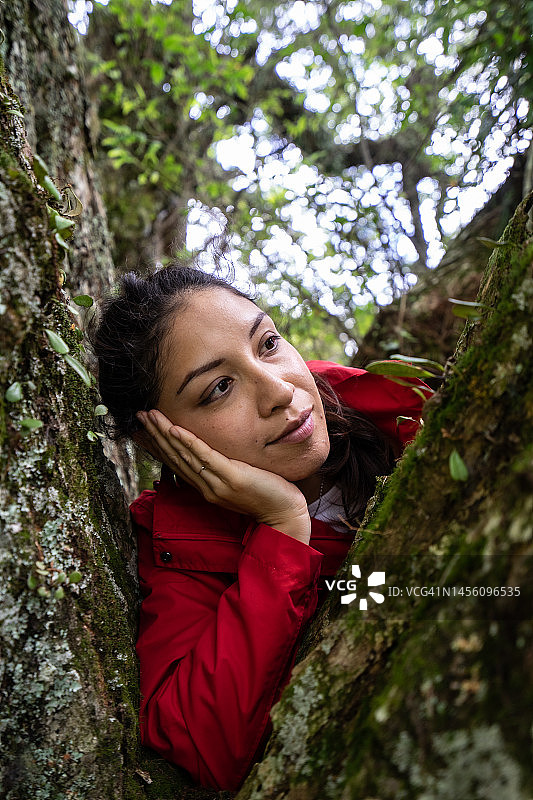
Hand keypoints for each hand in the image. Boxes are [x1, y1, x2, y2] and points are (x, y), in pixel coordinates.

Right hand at [136, 410, 311, 543]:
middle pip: (174, 456)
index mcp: (206, 487)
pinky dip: (188, 442)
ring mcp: (217, 483)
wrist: (286, 514)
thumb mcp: (240, 479)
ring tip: (150, 415)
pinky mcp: (232, 478)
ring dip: (165, 433)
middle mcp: (207, 486)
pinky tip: (175, 429)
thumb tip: (216, 455)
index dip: (159, 445)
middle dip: (155, 434)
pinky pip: (205, 457)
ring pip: (184, 454)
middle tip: (139, 415)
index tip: (145, 428)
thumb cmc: (268, 494)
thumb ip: (225, 469)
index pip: (176, 463)